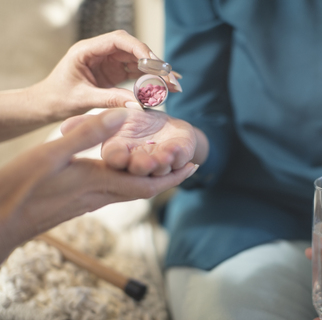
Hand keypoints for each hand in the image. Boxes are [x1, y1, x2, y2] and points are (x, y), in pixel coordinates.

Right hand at [0, 109, 197, 263]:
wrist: (2, 221)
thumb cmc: (22, 188)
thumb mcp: (53, 154)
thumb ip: (89, 134)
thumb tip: (122, 117)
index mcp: (100, 182)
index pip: (148, 183)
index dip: (174, 176)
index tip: (194, 166)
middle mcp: (101, 195)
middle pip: (144, 188)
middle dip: (167, 177)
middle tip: (184, 163)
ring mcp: (91, 201)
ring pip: (130, 189)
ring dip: (149, 177)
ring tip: (159, 160)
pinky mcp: (80, 202)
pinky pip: (114, 190)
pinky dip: (127, 178)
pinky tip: (121, 168)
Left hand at [31, 30, 180, 120]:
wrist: (48, 104)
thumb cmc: (58, 98)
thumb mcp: (83, 99)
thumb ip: (110, 99)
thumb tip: (138, 103)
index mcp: (87, 50)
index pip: (118, 40)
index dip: (138, 49)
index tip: (154, 63)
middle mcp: (100, 51)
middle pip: (133, 49)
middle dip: (154, 62)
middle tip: (170, 77)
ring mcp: (109, 61)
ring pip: (138, 60)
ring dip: (156, 71)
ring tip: (174, 84)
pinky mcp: (115, 72)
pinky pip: (137, 71)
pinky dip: (151, 79)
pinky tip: (165, 85)